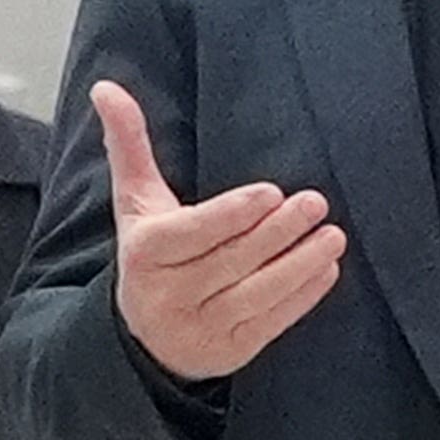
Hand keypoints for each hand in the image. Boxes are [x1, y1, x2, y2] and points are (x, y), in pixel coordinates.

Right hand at [97, 82, 344, 385]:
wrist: (144, 336)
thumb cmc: (151, 252)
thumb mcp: (135, 201)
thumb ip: (128, 144)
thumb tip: (106, 87)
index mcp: (144, 253)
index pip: (193, 232)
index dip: (233, 215)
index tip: (271, 193)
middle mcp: (167, 295)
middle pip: (231, 260)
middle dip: (277, 232)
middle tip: (314, 203)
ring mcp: (198, 328)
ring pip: (255, 294)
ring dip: (299, 265)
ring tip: (333, 236)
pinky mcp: (227, 352)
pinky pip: (270, 323)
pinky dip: (301, 298)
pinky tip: (326, 270)